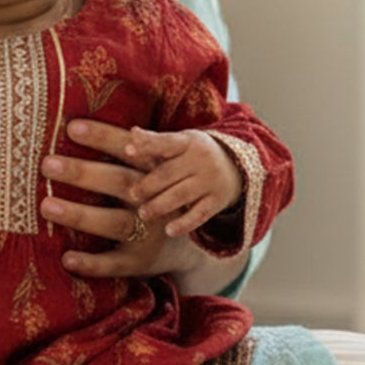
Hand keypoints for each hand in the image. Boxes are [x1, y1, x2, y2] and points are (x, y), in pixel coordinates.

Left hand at [42, 119, 212, 278]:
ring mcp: (148, 233)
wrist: (186, 248)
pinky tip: (66, 259)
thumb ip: (133, 150)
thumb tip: (92, 122)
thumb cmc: (155, 196)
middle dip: (83, 173)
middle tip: (47, 164)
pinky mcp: (140, 262)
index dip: (104, 138)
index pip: (128, 150)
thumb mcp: (153, 171)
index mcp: (155, 171)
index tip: (71, 128)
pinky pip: (115, 264)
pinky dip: (92, 263)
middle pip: (119, 182)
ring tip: (46, 206)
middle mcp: (153, 200)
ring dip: (81, 215)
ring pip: (115, 222)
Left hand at [126, 125, 242, 237]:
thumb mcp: (181, 142)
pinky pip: (200, 215)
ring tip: (143, 213)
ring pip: (182, 195)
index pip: (166, 143)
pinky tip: (169, 231)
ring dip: (160, 205)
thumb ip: (156, 141)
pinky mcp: (217, 201)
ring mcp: (210, 181)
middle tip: (132, 194)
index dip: (146, 146)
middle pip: (170, 173)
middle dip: (149, 185)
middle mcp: (201, 160)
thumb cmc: (195, 153)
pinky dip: (184, 224)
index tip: (127, 151)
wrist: (237, 166)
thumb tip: (132, 133)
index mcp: (189, 142)